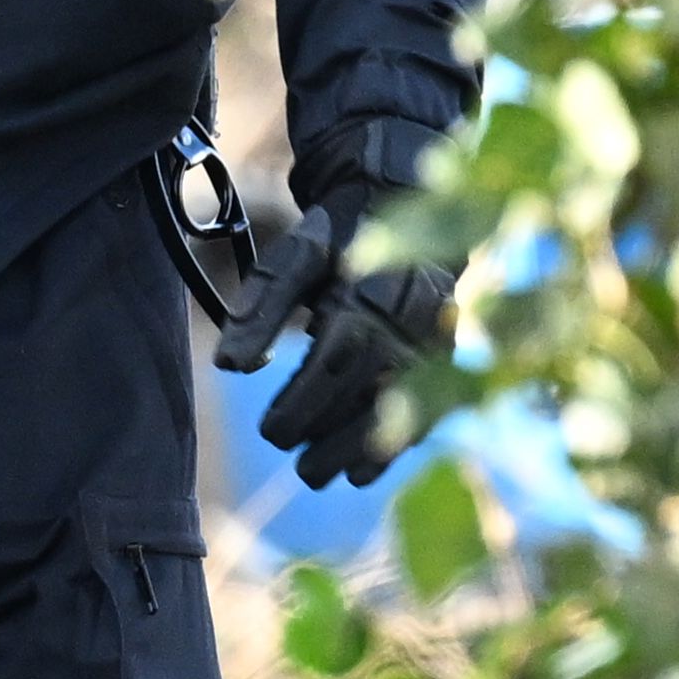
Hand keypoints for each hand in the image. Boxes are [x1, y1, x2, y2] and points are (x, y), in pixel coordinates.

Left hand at [214, 194, 461, 490]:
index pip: (337, 358)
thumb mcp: (292, 258)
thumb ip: (261, 307)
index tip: (271, 433)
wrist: (403, 204)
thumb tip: (229, 366)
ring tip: (318, 474)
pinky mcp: (450, 353)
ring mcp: (437, 338)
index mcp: (368, 290)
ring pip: (406, 405)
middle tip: (296, 465)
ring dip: (361, 450)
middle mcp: (412, 318)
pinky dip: (397, 444)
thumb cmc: (336, 238)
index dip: (305, 403)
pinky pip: (431, 406)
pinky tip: (363, 472)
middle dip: (330, 434)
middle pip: (372, 389)